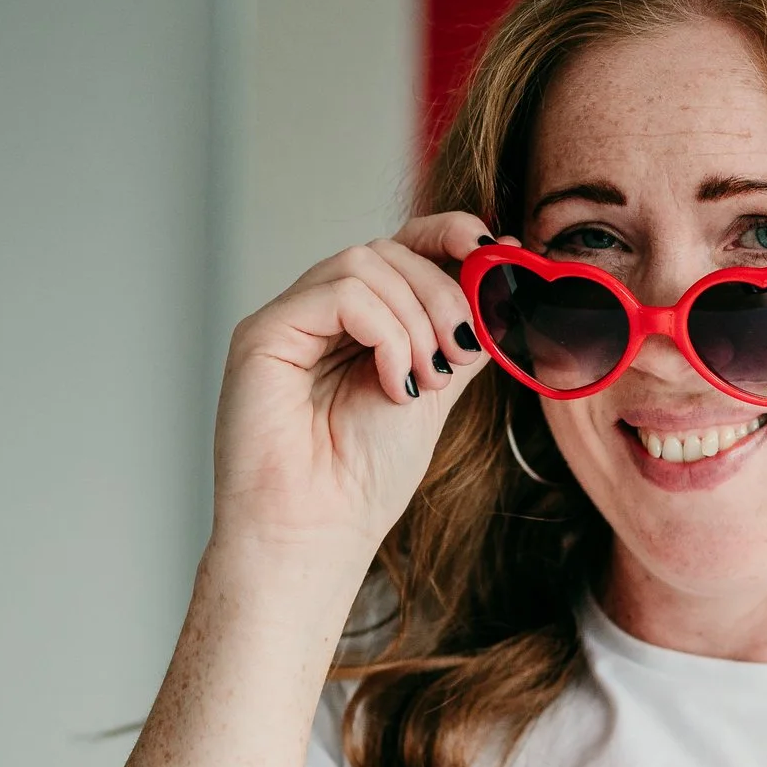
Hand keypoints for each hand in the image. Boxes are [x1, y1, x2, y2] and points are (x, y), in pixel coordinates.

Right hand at [210, 213, 505, 567]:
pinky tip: (393, 384)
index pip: (401, 247)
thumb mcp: (437, 387)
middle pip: (389, 250)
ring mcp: (289, 320)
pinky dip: (385, 333)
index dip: (448, 235)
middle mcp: (319, 313)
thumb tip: (503, 271)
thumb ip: (461, 331)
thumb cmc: (366, 475)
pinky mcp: (263, 334)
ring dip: (417, 319)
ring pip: (365, 263)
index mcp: (359, 322)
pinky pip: (339, 294)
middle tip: (460, 353)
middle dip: (444, 293)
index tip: (495, 252)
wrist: (319, 531)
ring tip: (426, 381)